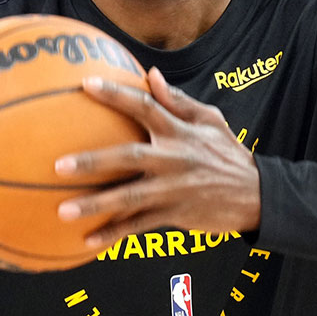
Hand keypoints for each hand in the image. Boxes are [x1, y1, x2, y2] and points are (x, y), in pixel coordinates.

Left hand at [54, 67, 260, 247]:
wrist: (257, 196)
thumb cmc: (228, 154)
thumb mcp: (211, 120)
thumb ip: (178, 100)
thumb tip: (150, 74)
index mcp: (179, 131)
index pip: (145, 106)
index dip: (116, 94)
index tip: (85, 84)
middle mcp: (173, 158)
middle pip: (128, 156)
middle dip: (94, 160)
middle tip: (58, 164)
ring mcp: (173, 189)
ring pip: (128, 198)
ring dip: (95, 204)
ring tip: (62, 210)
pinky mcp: (175, 215)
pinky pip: (139, 226)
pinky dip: (113, 233)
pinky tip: (87, 240)